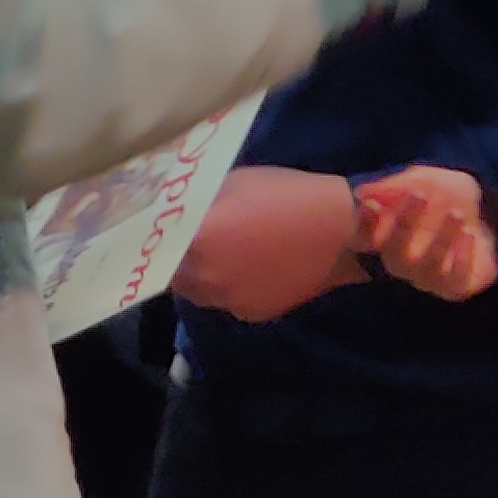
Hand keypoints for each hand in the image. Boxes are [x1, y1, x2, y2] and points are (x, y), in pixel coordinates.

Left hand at [171, 167, 367, 322]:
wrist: (341, 231)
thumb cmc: (287, 196)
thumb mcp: (233, 183)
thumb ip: (199, 203)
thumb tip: (177, 212)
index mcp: (197, 241)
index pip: (157, 246)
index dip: (156, 238)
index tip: (157, 230)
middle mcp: (205, 278)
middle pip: (173, 274)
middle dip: (176, 258)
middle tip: (191, 240)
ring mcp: (229, 300)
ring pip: (199, 292)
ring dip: (200, 275)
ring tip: (220, 253)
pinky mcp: (253, 313)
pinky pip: (227, 300)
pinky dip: (229, 286)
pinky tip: (249, 267)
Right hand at [355, 166, 497, 299]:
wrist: (490, 215)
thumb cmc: (447, 198)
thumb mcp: (425, 181)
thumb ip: (397, 186)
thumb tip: (363, 193)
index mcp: (387, 236)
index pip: (364, 237)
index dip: (364, 224)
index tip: (372, 204)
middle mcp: (401, 261)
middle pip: (392, 253)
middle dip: (403, 223)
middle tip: (419, 195)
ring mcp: (427, 278)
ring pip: (424, 267)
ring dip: (439, 239)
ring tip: (456, 214)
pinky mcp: (453, 287)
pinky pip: (453, 280)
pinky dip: (461, 257)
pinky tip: (469, 236)